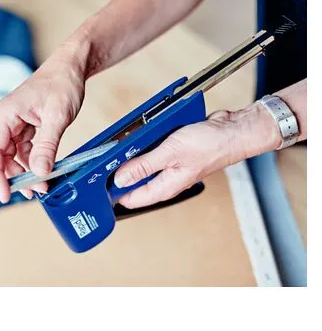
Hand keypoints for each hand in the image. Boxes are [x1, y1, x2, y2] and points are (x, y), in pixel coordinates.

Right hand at [0, 40, 87, 202]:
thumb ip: (47, 145)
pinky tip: (44, 171)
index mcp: (6, 114)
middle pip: (1, 157)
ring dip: (26, 172)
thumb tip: (39, 172)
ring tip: (42, 185)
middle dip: (15, 177)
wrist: (71, 67)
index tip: (5, 194)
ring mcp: (16, 124)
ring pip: (13, 156)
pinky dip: (34, 162)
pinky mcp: (27, 127)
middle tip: (35, 191)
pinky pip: (25, 150)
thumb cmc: (62, 82)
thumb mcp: (57, 115)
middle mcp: (6, 120)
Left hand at [114, 104, 280, 208]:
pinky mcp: (172, 154)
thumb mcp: (170, 154)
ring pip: (142, 166)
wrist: (231, 131)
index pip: (131, 199)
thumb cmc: (210, 145)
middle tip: (106, 159)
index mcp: (164, 187)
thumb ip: (143, 166)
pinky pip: (152, 153)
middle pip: (134, 182)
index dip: (113, 192)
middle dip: (119, 172)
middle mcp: (165, 180)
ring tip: (121, 146)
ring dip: (132, 157)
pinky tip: (138, 137)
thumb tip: (120, 178)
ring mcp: (169, 167)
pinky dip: (143, 146)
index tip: (98, 182)